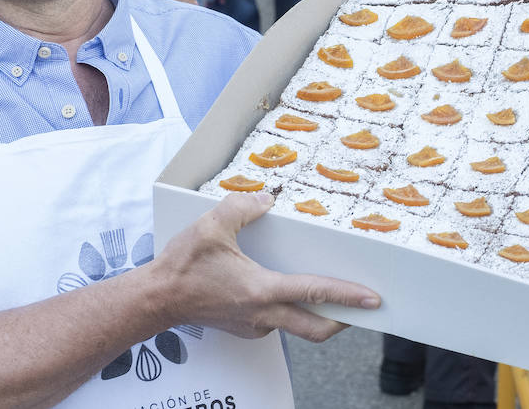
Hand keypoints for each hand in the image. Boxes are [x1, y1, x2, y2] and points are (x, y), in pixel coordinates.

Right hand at [154, 192, 379, 341]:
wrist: (156, 299)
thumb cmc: (182, 266)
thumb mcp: (212, 225)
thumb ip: (243, 206)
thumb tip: (267, 199)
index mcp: (261, 291)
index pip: (314, 293)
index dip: (347, 297)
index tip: (373, 300)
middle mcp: (262, 315)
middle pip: (316, 328)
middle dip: (344, 321)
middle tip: (364, 309)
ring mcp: (254, 325)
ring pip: (296, 326)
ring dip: (315, 314)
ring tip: (330, 293)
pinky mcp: (244, 328)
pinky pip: (277, 321)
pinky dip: (290, 310)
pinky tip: (288, 290)